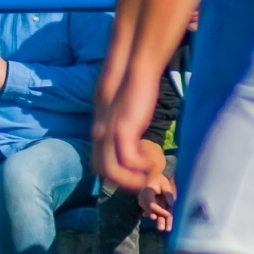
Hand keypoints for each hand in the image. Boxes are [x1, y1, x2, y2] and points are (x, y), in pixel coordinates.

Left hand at [96, 71, 160, 192]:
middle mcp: (99, 137)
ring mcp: (108, 134)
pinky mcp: (122, 130)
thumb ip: (124, 133)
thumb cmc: (133, 94)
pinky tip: (153, 159)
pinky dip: (141, 166)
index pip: (99, 166)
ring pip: (111, 172)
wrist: (133, 71)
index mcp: (100, 135)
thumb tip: (134, 148)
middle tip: (146, 180)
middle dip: (124, 183)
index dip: (118, 177)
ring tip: (151, 174)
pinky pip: (128, 161)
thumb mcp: (125, 118)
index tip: (138, 177)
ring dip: (132, 180)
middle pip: (102, 173)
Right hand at [140, 172, 176, 232]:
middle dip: (159, 220)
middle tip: (162, 229)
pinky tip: (165, 224)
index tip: (167, 214)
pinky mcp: (145, 205)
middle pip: (152, 211)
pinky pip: (152, 212)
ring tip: (165, 229)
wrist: (150, 177)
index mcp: (148, 192)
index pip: (152, 205)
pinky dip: (159, 217)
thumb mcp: (165, 184)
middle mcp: (143, 198)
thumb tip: (171, 204)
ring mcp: (143, 202)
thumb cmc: (159, 180)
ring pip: (152, 213)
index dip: (159, 211)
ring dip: (160, 220)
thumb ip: (168, 193)